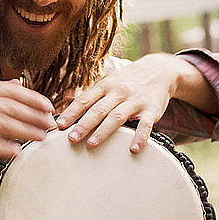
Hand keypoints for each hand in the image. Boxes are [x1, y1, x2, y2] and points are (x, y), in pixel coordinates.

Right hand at [0, 79, 55, 158]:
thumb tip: (19, 83)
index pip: (10, 90)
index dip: (32, 98)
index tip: (48, 106)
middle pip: (9, 107)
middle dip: (33, 116)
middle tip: (50, 124)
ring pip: (0, 124)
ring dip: (25, 131)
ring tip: (41, 137)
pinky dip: (3, 148)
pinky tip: (17, 151)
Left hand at [56, 54, 195, 153]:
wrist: (159, 70)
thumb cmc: (128, 80)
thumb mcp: (108, 81)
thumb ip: (90, 94)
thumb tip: (66, 101)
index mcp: (105, 86)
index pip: (84, 100)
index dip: (70, 113)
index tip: (58, 125)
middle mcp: (118, 92)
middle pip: (98, 110)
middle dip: (83, 124)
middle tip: (71, 138)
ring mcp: (135, 101)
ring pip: (117, 116)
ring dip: (104, 131)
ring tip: (91, 144)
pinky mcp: (152, 109)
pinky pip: (145, 125)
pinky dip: (139, 137)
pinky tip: (133, 148)